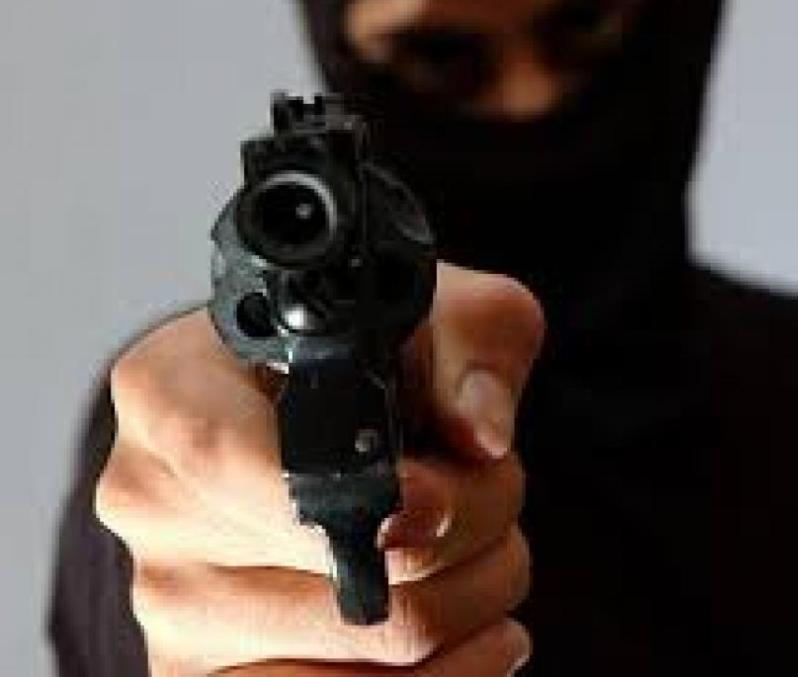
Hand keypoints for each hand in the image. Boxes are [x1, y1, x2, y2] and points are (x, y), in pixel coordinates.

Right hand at [94, 262, 544, 675]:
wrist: (304, 416)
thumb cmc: (362, 357)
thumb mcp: (428, 309)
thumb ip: (471, 346)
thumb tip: (481, 437)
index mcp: (168, 391)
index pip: (228, 458)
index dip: (352, 492)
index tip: (437, 493)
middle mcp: (151, 499)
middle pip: (329, 566)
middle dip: (462, 536)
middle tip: (495, 495)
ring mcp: (172, 602)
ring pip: (364, 652)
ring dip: (467, 604)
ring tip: (490, 552)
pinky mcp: (209, 673)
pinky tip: (477, 631)